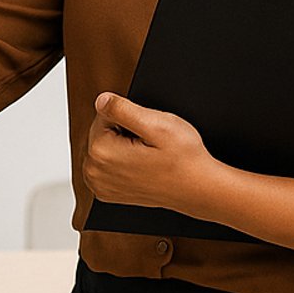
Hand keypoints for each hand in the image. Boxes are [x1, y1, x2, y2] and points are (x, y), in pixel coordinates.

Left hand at [80, 92, 210, 212]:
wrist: (198, 188)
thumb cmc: (183, 159)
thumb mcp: (157, 124)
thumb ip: (123, 109)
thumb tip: (101, 100)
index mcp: (102, 152)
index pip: (104, 112)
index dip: (129, 115)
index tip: (146, 131)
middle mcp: (95, 171)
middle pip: (102, 130)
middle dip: (124, 130)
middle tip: (149, 144)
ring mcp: (100, 184)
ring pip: (104, 145)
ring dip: (122, 145)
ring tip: (146, 155)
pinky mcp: (108, 191)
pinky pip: (106, 163)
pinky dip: (121, 161)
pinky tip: (141, 166)